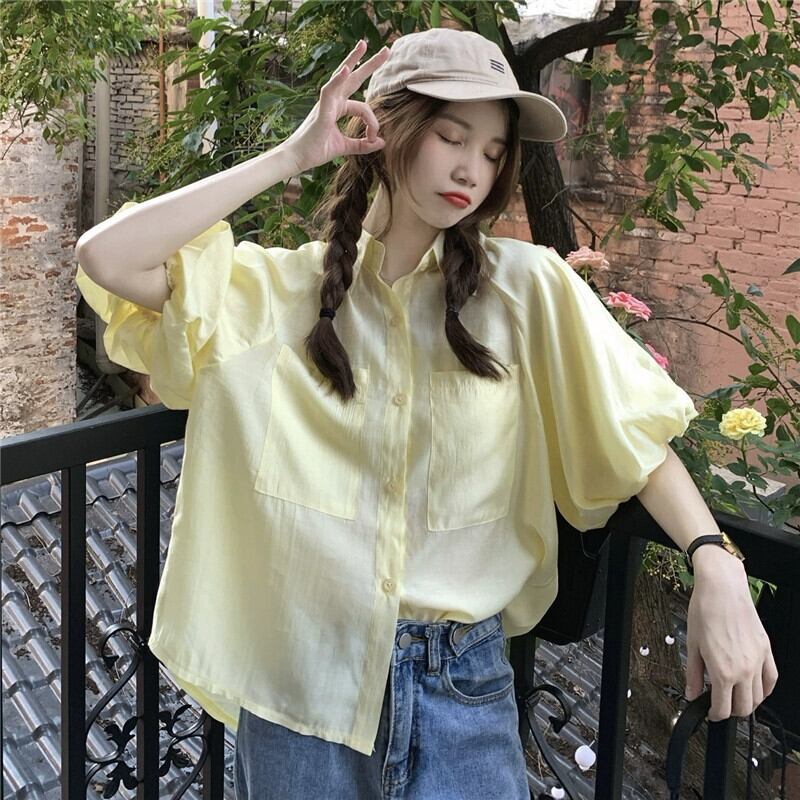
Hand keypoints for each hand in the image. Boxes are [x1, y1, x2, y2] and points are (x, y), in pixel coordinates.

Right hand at [283, 39, 389, 173]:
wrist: (298, 159)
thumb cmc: (316, 151)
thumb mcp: (345, 147)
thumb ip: (363, 144)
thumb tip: (382, 142)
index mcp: (338, 108)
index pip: (363, 107)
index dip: (373, 123)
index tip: (374, 138)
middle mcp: (332, 101)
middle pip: (354, 78)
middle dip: (369, 64)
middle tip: (386, 50)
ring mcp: (326, 103)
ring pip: (342, 76)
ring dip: (354, 59)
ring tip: (364, 44)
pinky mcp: (321, 110)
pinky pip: (329, 90)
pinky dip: (338, 80)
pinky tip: (346, 69)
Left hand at [685, 547, 778, 719]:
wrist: (722, 590)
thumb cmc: (705, 612)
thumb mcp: (692, 646)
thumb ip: (694, 675)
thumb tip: (692, 694)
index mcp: (723, 671)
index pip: (723, 708)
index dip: (714, 715)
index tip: (710, 712)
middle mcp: (744, 670)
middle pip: (744, 708)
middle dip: (731, 711)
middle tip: (720, 705)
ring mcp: (758, 661)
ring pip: (759, 697)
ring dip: (747, 702)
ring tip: (734, 696)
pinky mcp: (767, 651)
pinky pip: (772, 680)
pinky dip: (765, 689)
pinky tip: (756, 688)